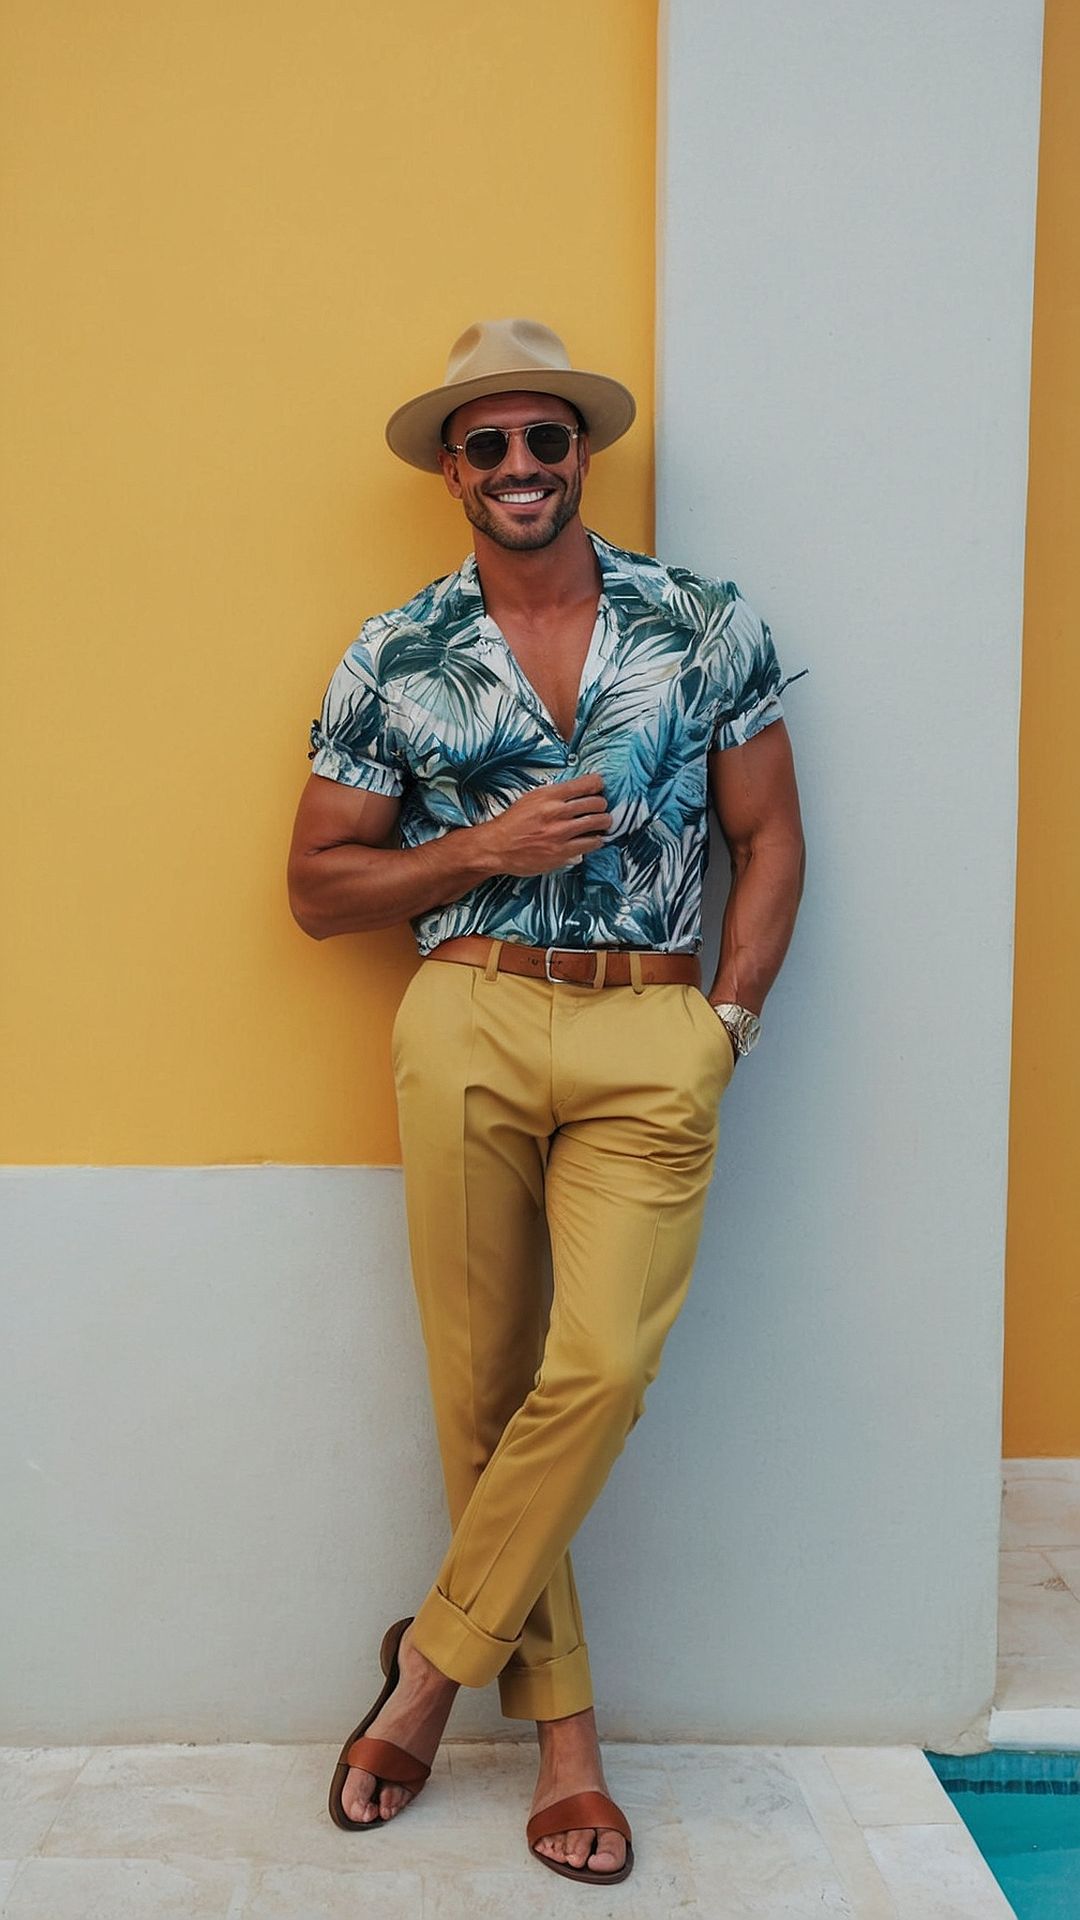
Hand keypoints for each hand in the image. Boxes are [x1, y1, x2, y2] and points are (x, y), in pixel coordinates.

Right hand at [474, 773, 612, 876]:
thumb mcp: (532, 798)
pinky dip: (596, 840)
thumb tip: (579, 791)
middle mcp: (557, 812)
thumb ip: (555, 794)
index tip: (599, 788)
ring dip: (604, 823)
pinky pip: (591, 843)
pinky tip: (592, 839)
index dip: (598, 785)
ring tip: (601, 824)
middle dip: (602, 805)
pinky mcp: (562, 852)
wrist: (497, 847)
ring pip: (598, 822)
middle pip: (597, 803)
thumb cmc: (513, 823)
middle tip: (600, 809)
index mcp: (549, 795)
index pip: (586, 784)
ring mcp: (561, 833)